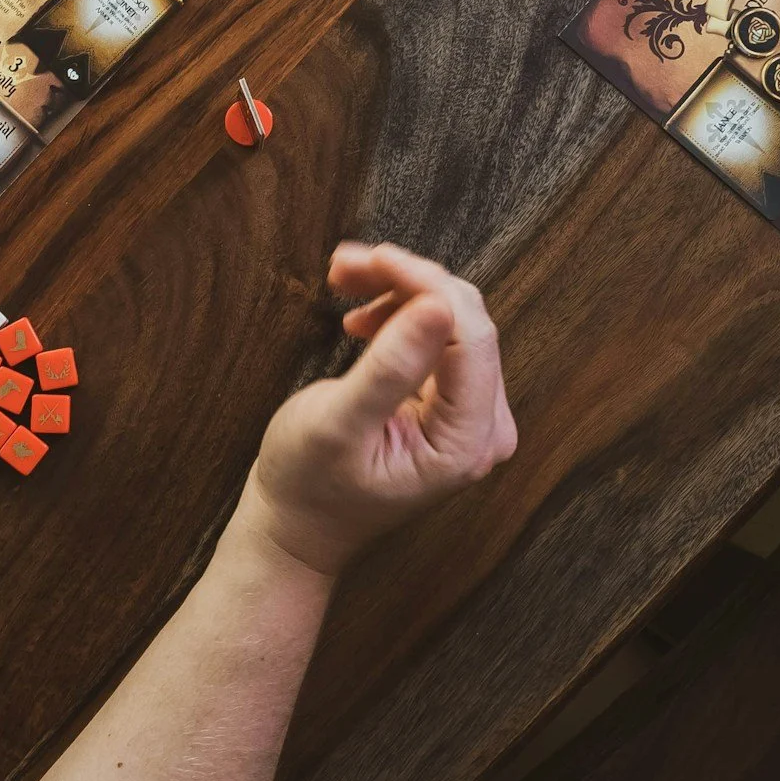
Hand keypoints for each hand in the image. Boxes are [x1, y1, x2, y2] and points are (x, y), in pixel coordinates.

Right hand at [235, 242, 517, 576]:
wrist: (297, 523)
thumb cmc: (309, 486)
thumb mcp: (337, 424)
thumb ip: (391, 368)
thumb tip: (437, 305)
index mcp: (466, 443)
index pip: (470, 337)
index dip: (426, 286)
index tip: (376, 258)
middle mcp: (482, 428)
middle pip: (464, 321)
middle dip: (407, 283)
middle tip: (348, 265)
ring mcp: (469, 415)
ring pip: (448, 320)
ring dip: (398, 291)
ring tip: (344, 280)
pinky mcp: (449, 403)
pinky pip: (436, 336)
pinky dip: (397, 312)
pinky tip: (359, 317)